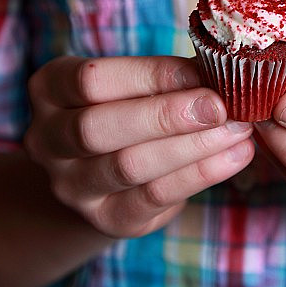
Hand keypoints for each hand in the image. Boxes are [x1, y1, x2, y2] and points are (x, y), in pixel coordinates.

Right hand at [24, 56, 254, 238]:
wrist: (102, 173)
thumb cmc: (126, 109)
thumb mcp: (130, 85)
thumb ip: (163, 76)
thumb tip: (222, 68)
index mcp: (50, 90)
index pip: (91, 80)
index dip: (150, 75)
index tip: (202, 71)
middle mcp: (47, 140)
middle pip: (98, 128)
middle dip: (166, 115)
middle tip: (221, 106)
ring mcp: (72, 185)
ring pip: (129, 166)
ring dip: (192, 146)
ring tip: (238, 130)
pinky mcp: (106, 218)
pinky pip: (154, 196)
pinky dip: (201, 174)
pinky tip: (235, 157)